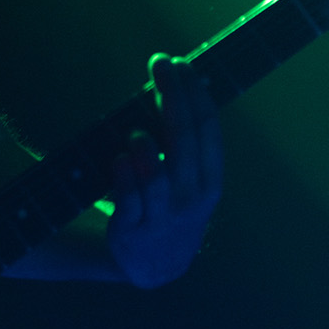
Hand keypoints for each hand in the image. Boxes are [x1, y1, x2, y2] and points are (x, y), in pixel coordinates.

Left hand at [106, 54, 221, 287]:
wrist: (151, 265)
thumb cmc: (168, 205)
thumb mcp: (188, 179)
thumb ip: (186, 140)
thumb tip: (185, 82)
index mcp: (210, 180)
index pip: (207, 129)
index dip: (194, 93)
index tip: (180, 63)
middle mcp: (190, 198)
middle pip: (184, 142)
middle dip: (173, 98)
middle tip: (160, 64)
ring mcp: (162, 217)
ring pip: (157, 177)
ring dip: (146, 148)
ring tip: (136, 133)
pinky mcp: (131, 231)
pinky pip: (128, 200)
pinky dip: (123, 177)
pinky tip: (118, 160)